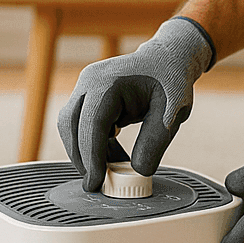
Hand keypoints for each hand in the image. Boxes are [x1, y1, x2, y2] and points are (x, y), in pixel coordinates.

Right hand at [57, 17, 214, 189]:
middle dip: (82, 158)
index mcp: (109, 82)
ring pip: (71, 127)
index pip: (91, 124)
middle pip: (72, 126)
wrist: (169, 59)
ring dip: (86, 152)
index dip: (90, 156)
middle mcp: (90, 82)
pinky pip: (81, 126)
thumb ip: (155, 142)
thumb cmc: (171, 80)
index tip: (96, 182)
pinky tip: (114, 156)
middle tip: (99, 183)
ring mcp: (86, 88)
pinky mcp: (88, 97)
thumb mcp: (171, 113)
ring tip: (112, 170)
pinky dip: (93, 144)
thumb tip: (138, 171)